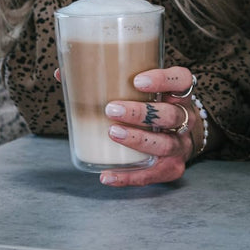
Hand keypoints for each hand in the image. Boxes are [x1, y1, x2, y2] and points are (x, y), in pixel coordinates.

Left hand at [99, 67, 202, 186]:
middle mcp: (185, 119)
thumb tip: (63, 72)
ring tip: (113, 133)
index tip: (137, 81)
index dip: (163, 80)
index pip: (182, 80)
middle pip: (170, 115)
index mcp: (179, 95)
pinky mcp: (172, 168)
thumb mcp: (144, 91)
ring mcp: (180, 145)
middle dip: (141, 113)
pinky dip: (128, 176)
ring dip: (138, 139)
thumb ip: (110, 81)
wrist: (179, 138)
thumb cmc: (153, 108)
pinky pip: (151, 174)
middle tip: (112, 109)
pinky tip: (107, 175)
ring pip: (165, 144)